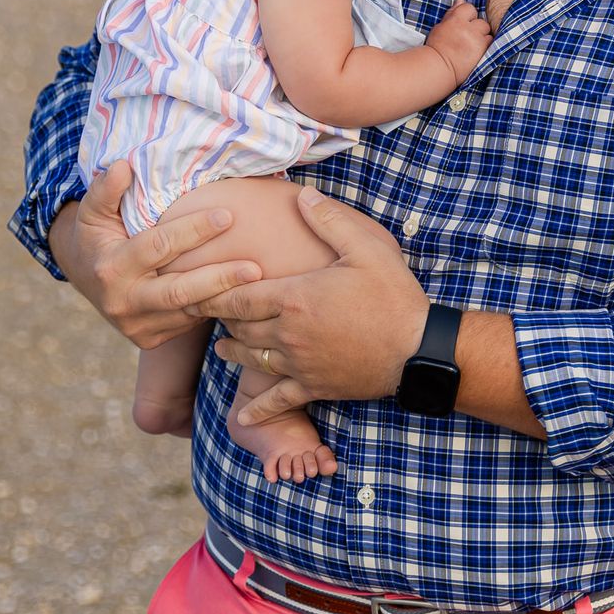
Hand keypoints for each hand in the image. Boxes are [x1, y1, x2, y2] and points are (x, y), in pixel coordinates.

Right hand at [52, 161, 260, 348]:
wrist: (85, 277)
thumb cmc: (97, 236)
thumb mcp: (93, 211)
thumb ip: (106, 189)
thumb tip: (124, 165)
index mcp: (111, 269)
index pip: (158, 247)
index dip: (193, 231)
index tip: (227, 216)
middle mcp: (123, 303)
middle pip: (179, 292)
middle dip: (219, 279)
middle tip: (256, 268)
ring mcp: (137, 326)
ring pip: (189, 312)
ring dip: (225, 299)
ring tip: (262, 285)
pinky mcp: (150, 339)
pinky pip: (190, 322)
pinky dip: (216, 308)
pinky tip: (244, 295)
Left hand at [188, 187, 430, 425]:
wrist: (418, 349)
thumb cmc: (393, 296)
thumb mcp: (367, 249)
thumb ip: (330, 221)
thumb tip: (303, 195)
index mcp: (295, 298)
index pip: (239, 295)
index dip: (214, 293)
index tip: (196, 288)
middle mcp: (289, 333)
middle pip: (241, 326)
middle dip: (221, 319)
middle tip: (207, 313)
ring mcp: (299, 364)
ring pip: (252, 359)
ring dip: (233, 352)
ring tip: (221, 347)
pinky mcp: (315, 387)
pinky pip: (278, 400)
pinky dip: (258, 410)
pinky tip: (242, 418)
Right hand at [425, 0, 492, 83]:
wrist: (439, 67)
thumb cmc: (437, 46)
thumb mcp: (441, 27)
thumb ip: (453, 13)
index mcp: (456, 20)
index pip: (470, 8)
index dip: (468, 16)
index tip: (462, 24)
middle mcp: (468, 29)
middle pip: (481, 22)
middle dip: (477, 28)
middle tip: (467, 37)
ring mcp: (476, 40)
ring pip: (487, 32)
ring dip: (482, 36)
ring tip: (471, 45)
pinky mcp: (482, 51)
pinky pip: (490, 43)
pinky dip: (485, 46)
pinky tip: (475, 51)